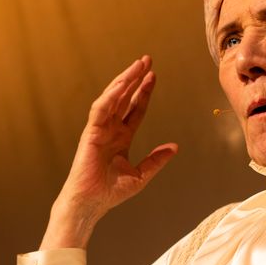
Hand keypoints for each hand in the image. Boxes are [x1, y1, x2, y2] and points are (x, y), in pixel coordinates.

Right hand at [41, 56, 178, 248]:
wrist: (91, 203)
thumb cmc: (110, 193)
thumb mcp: (140, 176)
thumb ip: (156, 160)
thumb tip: (174, 147)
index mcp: (121, 138)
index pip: (135, 109)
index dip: (144, 93)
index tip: (154, 77)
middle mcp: (110, 130)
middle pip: (124, 98)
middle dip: (135, 79)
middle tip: (147, 60)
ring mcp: (99, 129)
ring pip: (113, 97)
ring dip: (125, 80)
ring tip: (138, 65)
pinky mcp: (90, 132)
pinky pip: (101, 108)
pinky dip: (111, 94)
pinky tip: (123, 83)